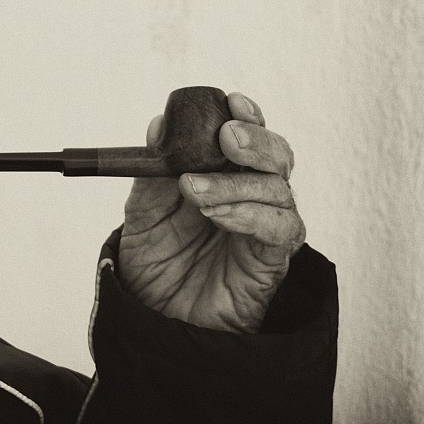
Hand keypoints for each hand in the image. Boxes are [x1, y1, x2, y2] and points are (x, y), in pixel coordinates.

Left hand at [117, 91, 304, 332]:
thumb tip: (159, 125)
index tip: (231, 101)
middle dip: (256, 140)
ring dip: (237, 183)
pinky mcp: (271, 261)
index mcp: (223, 177)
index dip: (247, 115)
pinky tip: (218, 214)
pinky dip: (250, 215)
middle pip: (276, 156)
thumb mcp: (142, 214)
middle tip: (225, 139)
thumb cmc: (155, 265)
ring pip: (278, 189)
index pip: (248, 137)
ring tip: (194, 191)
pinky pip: (280, 229)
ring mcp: (264, 228)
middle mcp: (251, 198)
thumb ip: (152, 173)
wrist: (155, 322)